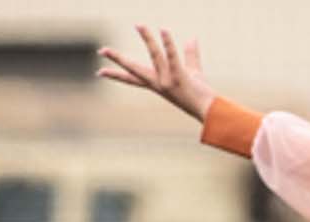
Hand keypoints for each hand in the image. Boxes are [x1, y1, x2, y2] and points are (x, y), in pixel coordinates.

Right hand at [97, 25, 216, 120]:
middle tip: (102, 51)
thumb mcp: (193, 72)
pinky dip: (168, 43)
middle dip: (118, 59)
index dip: (117, 74)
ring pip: (155, 56)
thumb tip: (191, 39)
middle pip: (134, 69)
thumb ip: (191, 55)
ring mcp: (167, 81)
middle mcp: (159, 84)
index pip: (133, 78)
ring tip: (138, 25)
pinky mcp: (179, 78)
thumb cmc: (200, 93)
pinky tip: (163, 30)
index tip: (100, 71)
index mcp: (157, 84)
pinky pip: (172, 57)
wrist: (209, 109)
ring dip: (147, 39)